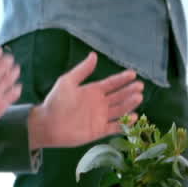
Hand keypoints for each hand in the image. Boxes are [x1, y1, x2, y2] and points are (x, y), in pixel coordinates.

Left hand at [27, 53, 143, 149]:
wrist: (47, 124)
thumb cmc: (56, 101)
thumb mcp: (67, 81)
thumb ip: (82, 70)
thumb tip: (93, 55)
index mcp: (93, 91)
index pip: (112, 83)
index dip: (122, 79)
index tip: (133, 73)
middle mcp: (99, 103)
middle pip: (119, 96)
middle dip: (129, 91)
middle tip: (140, 86)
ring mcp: (100, 117)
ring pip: (119, 110)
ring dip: (129, 104)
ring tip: (139, 97)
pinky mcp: (99, 131)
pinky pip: (115, 127)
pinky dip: (124, 123)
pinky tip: (133, 117)